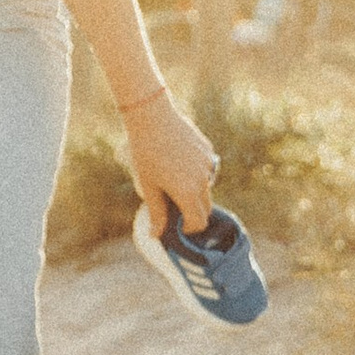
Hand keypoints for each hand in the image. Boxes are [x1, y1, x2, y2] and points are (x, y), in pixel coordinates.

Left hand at [122, 88, 217, 237]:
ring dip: (194, 191)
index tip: (179, 227)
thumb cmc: (145, 154)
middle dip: (193, 212)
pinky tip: (177, 161)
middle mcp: (203, 181)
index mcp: (188, 193)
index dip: (190, 228)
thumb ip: (156, 212)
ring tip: (171, 179)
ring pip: (206, 187)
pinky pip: (206, 169)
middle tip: (174, 207)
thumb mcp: (148, 186)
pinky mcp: (208, 151)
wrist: (153, 119)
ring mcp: (208, 165)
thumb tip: (156, 235)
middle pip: (205, 207)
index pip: (199, 221)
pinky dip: (196, 173)